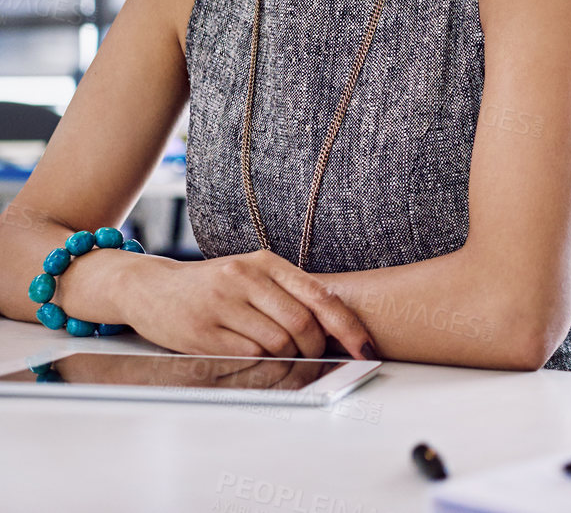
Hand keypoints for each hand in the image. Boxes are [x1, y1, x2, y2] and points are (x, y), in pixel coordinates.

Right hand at [127, 251, 376, 359]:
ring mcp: (222, 303)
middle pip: (301, 324)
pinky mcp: (201, 331)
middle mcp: (246, 277)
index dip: (347, 327)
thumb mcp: (253, 275)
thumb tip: (334, 327)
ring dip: (287, 358)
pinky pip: (247, 355)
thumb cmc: (213, 285)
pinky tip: (254, 358)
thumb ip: (288, 293)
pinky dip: (260, 363)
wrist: (151, 288)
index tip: (365, 349)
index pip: (320, 297)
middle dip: (315, 349)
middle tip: (313, 358)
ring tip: (281, 356)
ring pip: (276, 342)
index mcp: (266, 262)